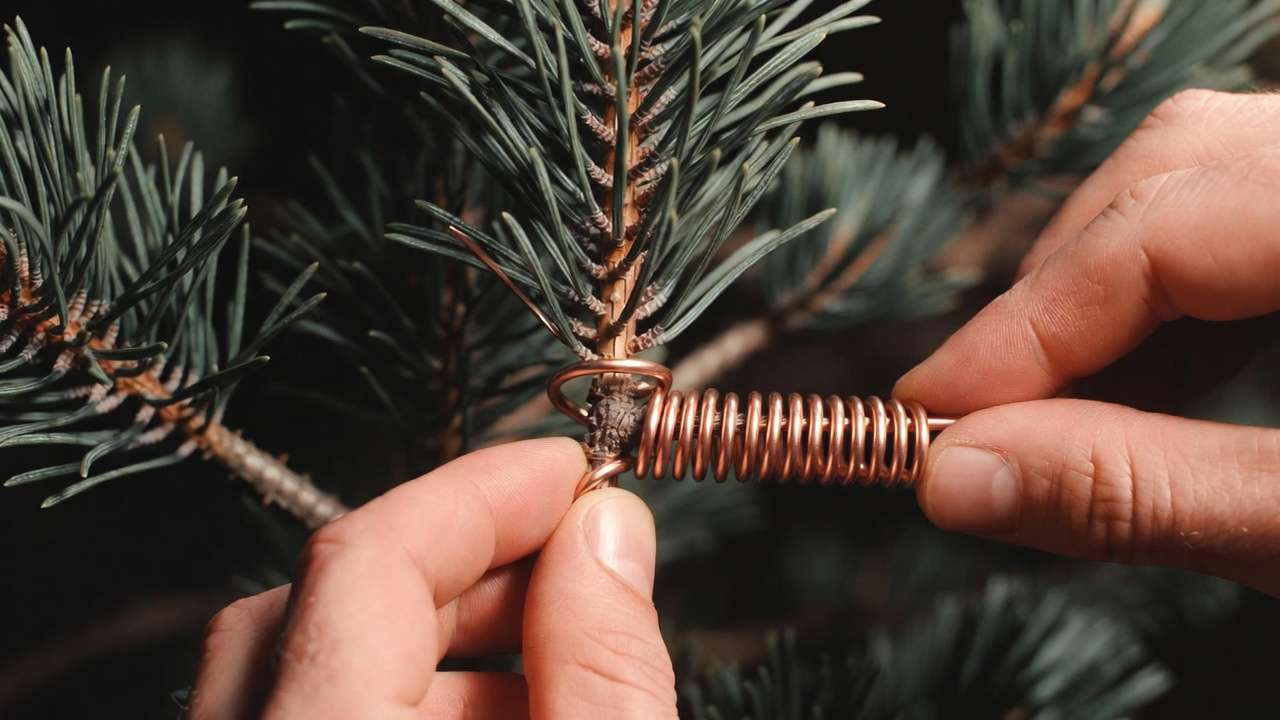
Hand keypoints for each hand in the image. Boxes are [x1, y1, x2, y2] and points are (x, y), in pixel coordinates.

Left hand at [188, 438, 677, 718]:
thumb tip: (607, 531)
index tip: (570, 473)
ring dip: (439, 645)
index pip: (363, 564)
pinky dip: (400, 706)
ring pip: (307, 671)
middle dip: (462, 566)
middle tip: (574, 562)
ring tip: (560, 665)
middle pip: (319, 606)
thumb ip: (602, 668)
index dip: (476, 495)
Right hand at [896, 89, 1279, 596]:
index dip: (1025, 325)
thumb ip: (1143, 493)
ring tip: (1061, 406)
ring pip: (1202, 171)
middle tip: (986, 415)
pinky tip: (1154, 373)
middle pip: (1171, 166)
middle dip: (1058, 293)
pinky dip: (1180, 288)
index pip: (1159, 225)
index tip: (928, 415)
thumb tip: (952, 479)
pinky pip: (1249, 199)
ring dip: (1110, 290)